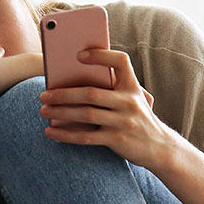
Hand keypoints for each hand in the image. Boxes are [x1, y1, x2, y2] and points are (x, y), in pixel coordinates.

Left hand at [39, 49, 173, 168]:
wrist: (160, 148)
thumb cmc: (138, 119)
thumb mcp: (133, 100)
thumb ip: (113, 90)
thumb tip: (73, 83)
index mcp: (132, 87)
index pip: (120, 61)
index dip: (100, 55)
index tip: (79, 55)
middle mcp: (129, 102)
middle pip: (91, 93)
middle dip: (64, 93)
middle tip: (43, 95)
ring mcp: (123, 121)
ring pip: (85, 114)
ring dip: (60, 112)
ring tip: (43, 111)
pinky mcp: (117, 139)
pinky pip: (85, 137)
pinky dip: (65, 135)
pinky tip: (51, 132)